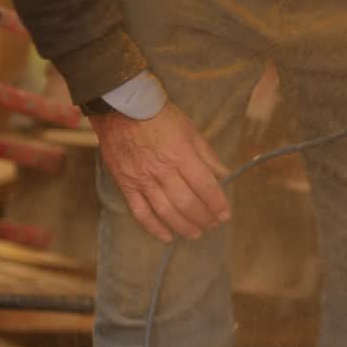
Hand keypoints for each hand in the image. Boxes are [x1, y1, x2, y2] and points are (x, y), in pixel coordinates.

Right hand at [90, 103, 230, 242]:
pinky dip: (154, 227)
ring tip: (196, 234)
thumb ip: (207, 155)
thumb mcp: (190, 130)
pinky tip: (166, 236)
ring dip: (184, 226)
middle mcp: (163, 171)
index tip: (226, 214)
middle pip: (187, 203)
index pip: (205, 186)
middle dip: (204, 218)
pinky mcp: (126, 184)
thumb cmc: (159, 117)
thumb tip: (223, 174)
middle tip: (213, 225)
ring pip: (166, 211)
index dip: (217, 203)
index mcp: (182, 155)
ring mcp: (143, 180)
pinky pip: (140, 211)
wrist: (121, 109)